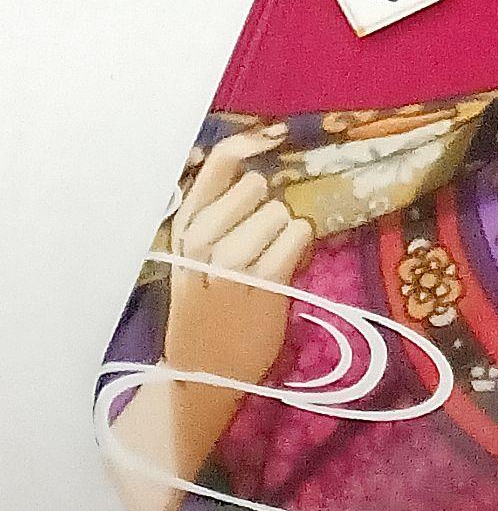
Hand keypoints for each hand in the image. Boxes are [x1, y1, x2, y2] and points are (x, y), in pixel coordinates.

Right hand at [164, 124, 313, 383]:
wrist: (200, 374)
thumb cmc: (207, 310)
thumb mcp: (195, 258)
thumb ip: (216, 216)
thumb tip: (257, 167)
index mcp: (184, 228)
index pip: (216, 166)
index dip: (248, 145)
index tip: (271, 136)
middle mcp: (201, 241)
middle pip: (254, 187)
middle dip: (268, 206)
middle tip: (263, 237)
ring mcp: (229, 263)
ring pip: (277, 212)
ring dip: (286, 230)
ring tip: (273, 256)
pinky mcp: (260, 285)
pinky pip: (295, 238)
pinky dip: (300, 244)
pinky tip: (291, 258)